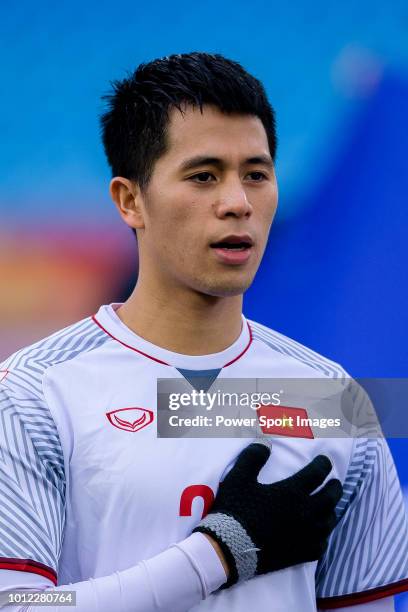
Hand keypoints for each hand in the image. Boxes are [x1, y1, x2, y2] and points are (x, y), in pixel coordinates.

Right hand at [193, 442, 342, 586]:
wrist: (230, 549)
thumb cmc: (236, 510)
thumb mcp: (239, 478)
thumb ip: (253, 457)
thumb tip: (266, 443)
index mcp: (291, 492)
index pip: (317, 474)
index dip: (323, 465)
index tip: (325, 460)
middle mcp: (304, 513)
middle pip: (330, 498)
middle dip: (335, 487)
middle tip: (335, 482)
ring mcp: (305, 536)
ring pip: (328, 521)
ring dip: (332, 510)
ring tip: (330, 506)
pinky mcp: (300, 554)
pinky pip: (321, 545)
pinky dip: (324, 536)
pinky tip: (321, 534)